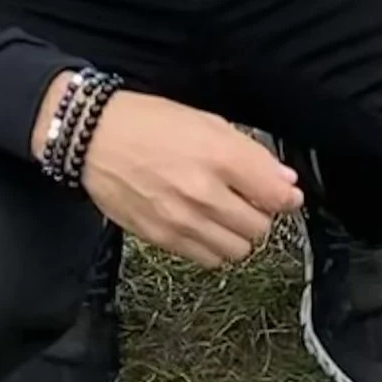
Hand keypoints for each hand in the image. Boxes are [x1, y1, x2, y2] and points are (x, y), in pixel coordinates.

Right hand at [40, 84, 300, 266]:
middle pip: (260, 227)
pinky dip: (214, 248)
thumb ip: (250, 154)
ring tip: (225, 215)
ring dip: (239, 235)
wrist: (94, 139)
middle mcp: (203, 193)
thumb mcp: (207, 122)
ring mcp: (181, 220)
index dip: (288, 197)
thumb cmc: (150, 123)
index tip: (286, 194)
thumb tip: (284, 182)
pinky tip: (205, 227)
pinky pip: (208, 259)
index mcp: (219, 156)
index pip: (276, 195)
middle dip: (261, 214)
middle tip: (248, 200)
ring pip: (238, 250)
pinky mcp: (161, 238)